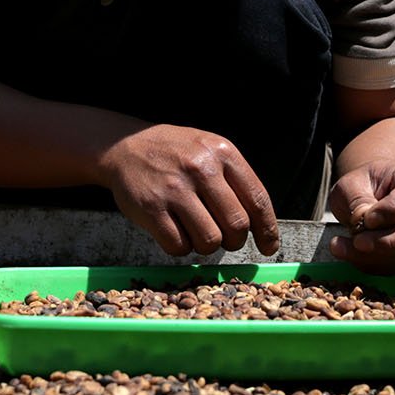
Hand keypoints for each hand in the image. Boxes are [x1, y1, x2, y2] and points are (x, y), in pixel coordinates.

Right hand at [97, 125, 280, 256]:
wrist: (125, 146)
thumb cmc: (174, 153)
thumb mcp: (209, 150)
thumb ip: (235, 179)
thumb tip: (260, 223)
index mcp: (222, 153)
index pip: (257, 199)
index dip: (267, 230)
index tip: (269, 247)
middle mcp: (200, 168)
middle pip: (236, 225)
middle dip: (235, 241)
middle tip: (226, 239)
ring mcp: (174, 189)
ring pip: (209, 240)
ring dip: (207, 246)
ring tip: (197, 232)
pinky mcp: (151, 208)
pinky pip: (179, 246)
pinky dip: (182, 248)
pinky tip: (177, 233)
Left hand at [327, 160, 394, 272]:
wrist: (369, 194)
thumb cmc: (362, 185)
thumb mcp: (352, 184)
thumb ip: (358, 200)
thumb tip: (364, 225)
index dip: (390, 211)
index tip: (366, 219)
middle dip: (386, 242)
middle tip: (357, 243)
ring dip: (373, 257)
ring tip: (341, 248)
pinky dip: (371, 264)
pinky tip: (349, 254)